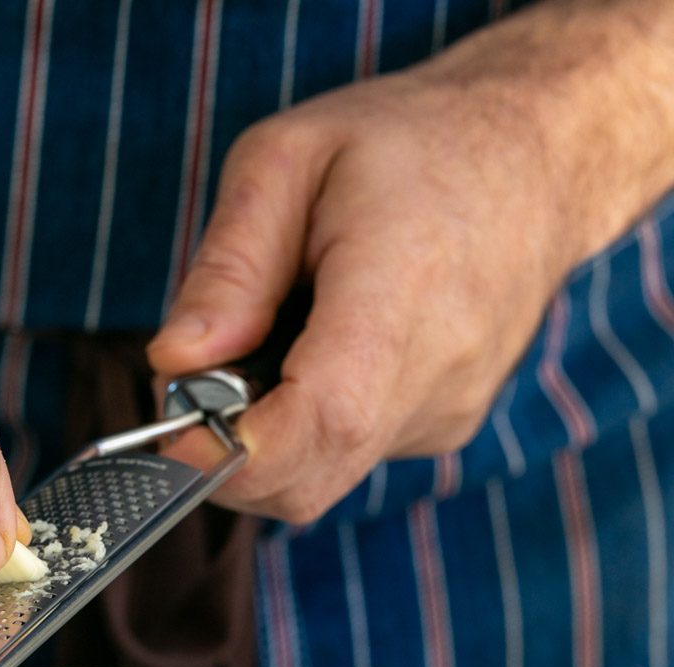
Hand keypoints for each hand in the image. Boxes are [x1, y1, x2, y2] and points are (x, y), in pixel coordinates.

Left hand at [148, 0, 673, 524]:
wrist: (536, 157)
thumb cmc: (408, 144)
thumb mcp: (289, 159)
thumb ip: (228, 267)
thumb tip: (173, 361)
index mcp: (403, 292)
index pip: (324, 419)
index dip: (234, 452)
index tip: (173, 440)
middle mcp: (438, 371)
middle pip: (310, 478)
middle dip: (227, 458)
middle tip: (196, 384)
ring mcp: (445, 413)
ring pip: (321, 475)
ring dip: (267, 438)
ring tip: (276, 342)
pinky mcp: (442, 429)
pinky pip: (349, 456)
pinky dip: (308, 426)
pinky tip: (323, 352)